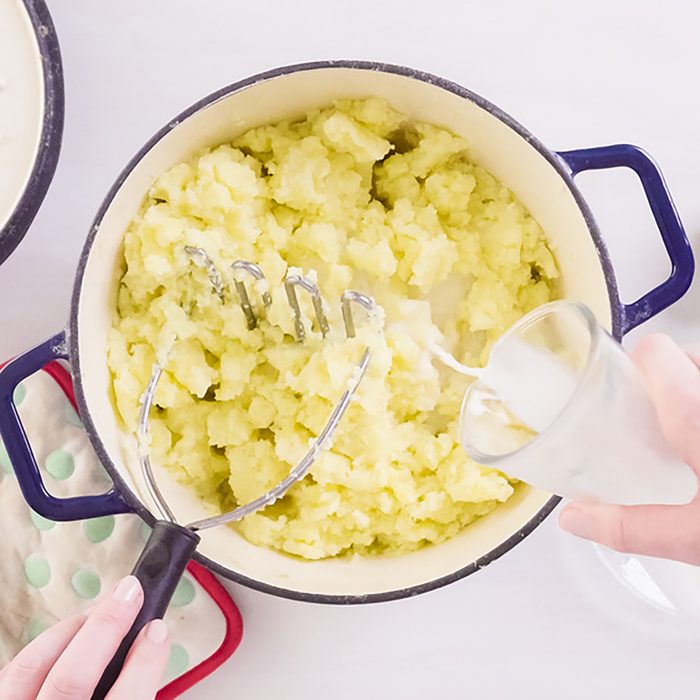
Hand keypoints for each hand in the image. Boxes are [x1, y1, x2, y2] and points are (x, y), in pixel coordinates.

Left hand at [0, 576, 169, 699]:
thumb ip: (136, 693)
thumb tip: (151, 647)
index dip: (145, 662)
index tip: (159, 631)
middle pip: (72, 678)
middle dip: (106, 626)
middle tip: (131, 592)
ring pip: (33, 669)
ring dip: (71, 629)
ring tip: (100, 610)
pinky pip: (11, 673)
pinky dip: (41, 647)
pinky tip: (64, 637)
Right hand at [559, 334, 699, 564]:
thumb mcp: (695, 535)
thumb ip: (632, 527)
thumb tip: (574, 519)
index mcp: (696, 412)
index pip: (656, 350)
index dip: (633, 361)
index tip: (617, 384)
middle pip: (682, 359)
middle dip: (661, 382)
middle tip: (648, 421)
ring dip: (688, 392)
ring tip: (678, 434)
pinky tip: (697, 445)